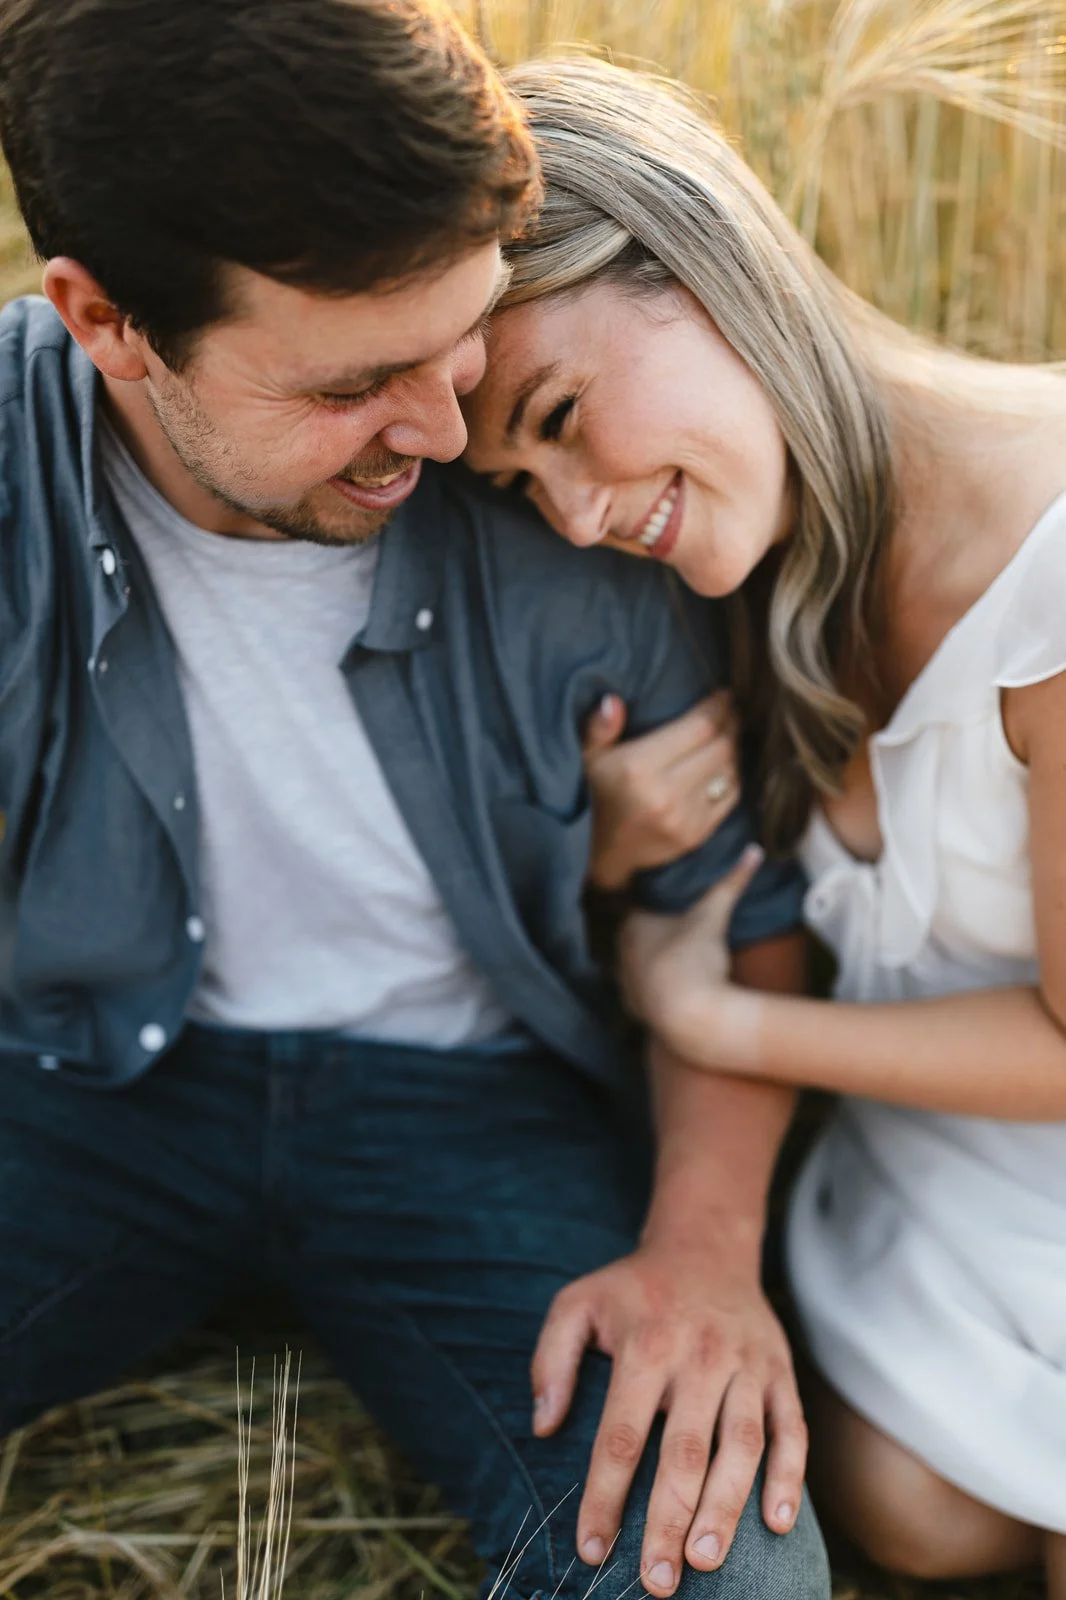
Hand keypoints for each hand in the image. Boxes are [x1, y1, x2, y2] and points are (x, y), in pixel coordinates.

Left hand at [531, 1238, 806, 1593]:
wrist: (706, 1246)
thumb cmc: (633, 1288)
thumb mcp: (577, 1304)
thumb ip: (550, 1361)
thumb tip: (542, 1427)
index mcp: (645, 1346)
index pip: (622, 1436)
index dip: (606, 1497)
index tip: (591, 1549)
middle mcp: (699, 1357)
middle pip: (685, 1452)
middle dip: (670, 1521)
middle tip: (658, 1581)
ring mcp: (745, 1366)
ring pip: (742, 1446)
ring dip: (727, 1508)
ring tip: (706, 1562)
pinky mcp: (779, 1372)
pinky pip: (792, 1429)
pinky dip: (791, 1476)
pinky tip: (779, 1523)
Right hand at [583, 693, 739, 892]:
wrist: (598, 853)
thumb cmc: (593, 793)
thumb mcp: (586, 756)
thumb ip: (598, 728)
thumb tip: (613, 701)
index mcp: (639, 767)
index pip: (699, 727)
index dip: (719, 706)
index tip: (725, 695)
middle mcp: (665, 793)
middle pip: (720, 747)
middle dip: (730, 725)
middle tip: (729, 713)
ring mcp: (683, 818)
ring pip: (729, 771)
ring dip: (733, 750)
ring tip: (727, 736)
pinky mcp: (695, 836)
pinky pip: (729, 798)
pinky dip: (731, 778)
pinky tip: (723, 766)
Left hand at [619, 846, 762, 1042]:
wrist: (690, 1016)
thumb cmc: (695, 958)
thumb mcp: (714, 915)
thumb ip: (732, 882)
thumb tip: (754, 850)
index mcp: (632, 924)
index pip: (637, 904)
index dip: (655, 901)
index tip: (673, 899)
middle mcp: (621, 952)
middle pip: (635, 934)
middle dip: (653, 930)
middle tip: (678, 924)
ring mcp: (625, 982)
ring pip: (635, 963)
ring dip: (652, 960)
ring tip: (677, 955)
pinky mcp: (634, 1007)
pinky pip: (641, 991)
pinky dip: (654, 988)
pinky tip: (671, 985)